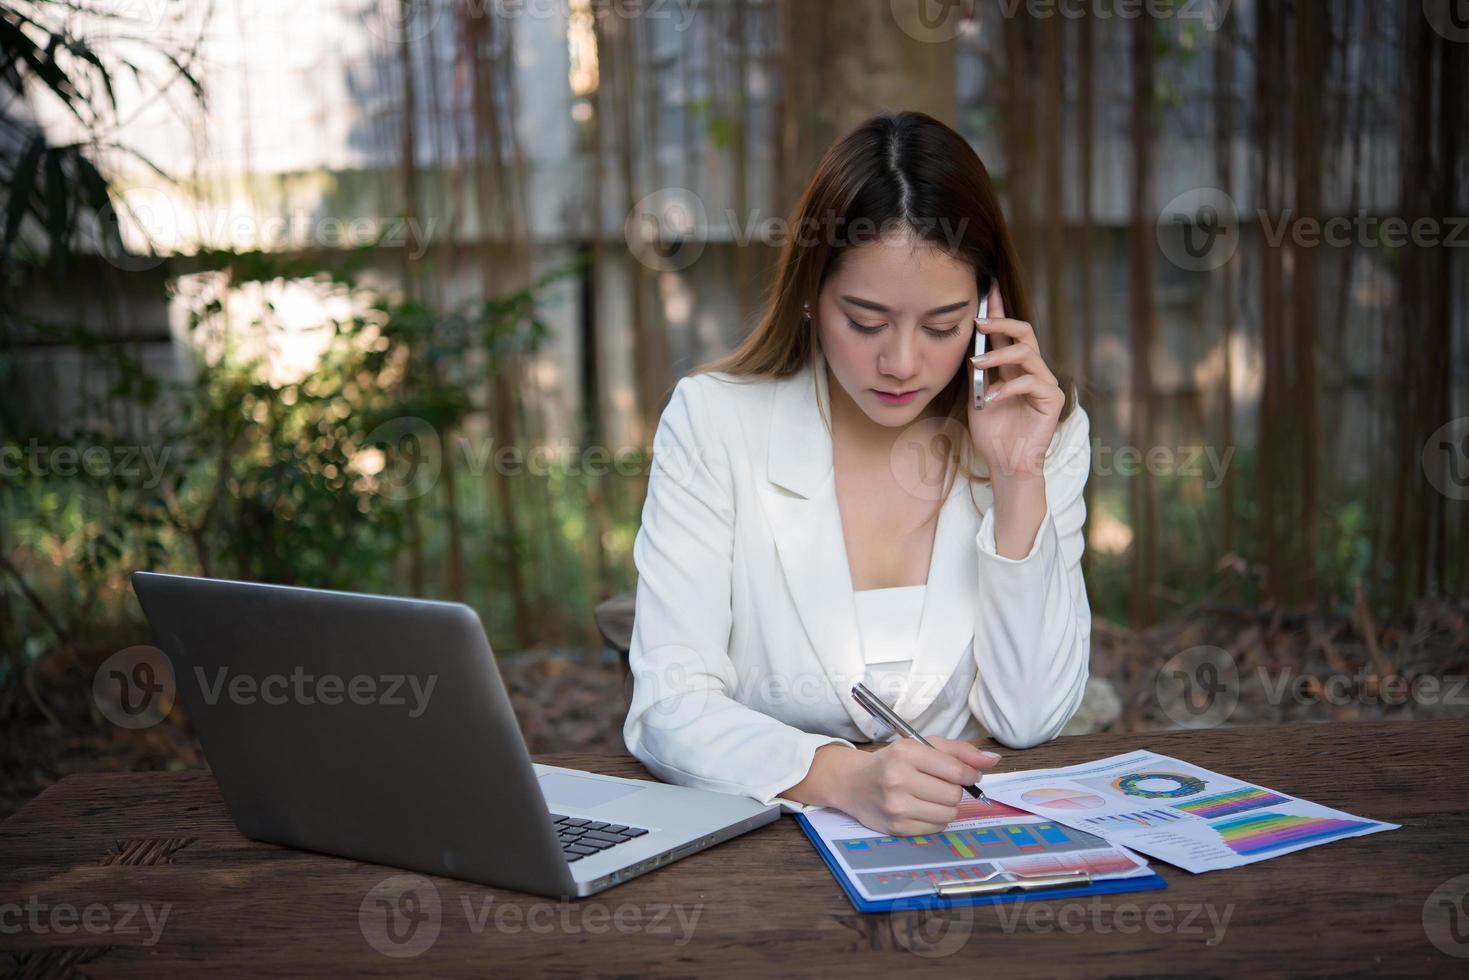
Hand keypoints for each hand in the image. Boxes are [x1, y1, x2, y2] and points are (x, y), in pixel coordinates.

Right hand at [840, 737, 1001, 836]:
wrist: (853, 783)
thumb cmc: (892, 762)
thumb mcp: (921, 746)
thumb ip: (960, 751)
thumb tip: (993, 761)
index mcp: (906, 753)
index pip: (956, 770)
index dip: (970, 774)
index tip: (970, 774)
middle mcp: (898, 779)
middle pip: (954, 795)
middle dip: (955, 790)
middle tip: (941, 784)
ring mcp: (896, 807)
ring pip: (948, 813)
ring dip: (947, 806)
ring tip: (931, 796)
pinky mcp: (897, 828)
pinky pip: (936, 828)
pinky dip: (936, 818)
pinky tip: (921, 807)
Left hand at [968, 279, 1064, 479]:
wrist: (1005, 463)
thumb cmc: (992, 433)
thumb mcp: (977, 396)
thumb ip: (977, 372)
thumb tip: (968, 344)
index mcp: (1014, 367)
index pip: (1008, 332)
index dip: (999, 309)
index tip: (986, 289)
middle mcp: (1032, 370)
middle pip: (1024, 331)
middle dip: (1001, 321)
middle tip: (978, 321)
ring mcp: (1045, 383)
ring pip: (1026, 353)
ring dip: (998, 355)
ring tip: (978, 364)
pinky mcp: (1053, 399)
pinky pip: (1032, 381)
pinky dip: (1007, 387)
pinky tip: (991, 398)